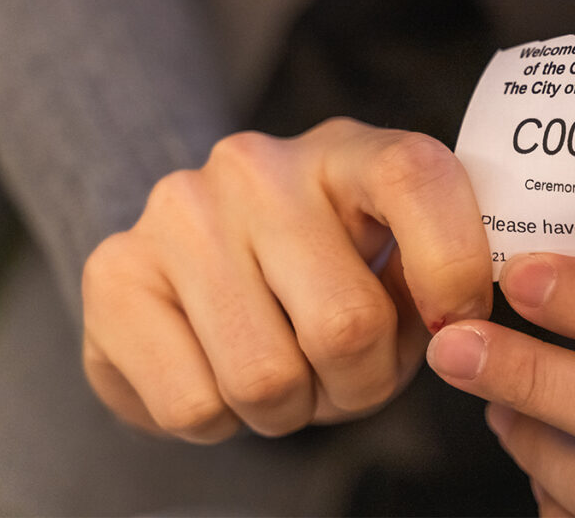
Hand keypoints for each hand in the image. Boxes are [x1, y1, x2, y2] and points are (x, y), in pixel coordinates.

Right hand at [82, 118, 491, 441]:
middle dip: (365, 382)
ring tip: (289, 370)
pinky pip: (195, 406)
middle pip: (347, 325)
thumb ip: (439, 276)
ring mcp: (178, 215)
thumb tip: (460, 328)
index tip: (455, 324)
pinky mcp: (114, 274)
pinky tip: (222, 374)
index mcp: (346, 150)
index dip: (454, 268)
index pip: (415, 177)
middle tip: (352, 369)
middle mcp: (257, 167)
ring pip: (267, 380)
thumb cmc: (326, 270)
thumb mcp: (396, 257)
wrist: (203, 264)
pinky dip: (224, 423)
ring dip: (294, 408)